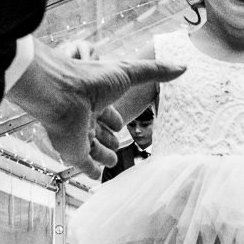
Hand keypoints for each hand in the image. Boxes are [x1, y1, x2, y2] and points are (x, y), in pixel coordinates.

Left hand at [8, 42, 184, 176]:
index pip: (107, 111)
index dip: (114, 118)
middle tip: (117, 145)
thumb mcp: (128, 73)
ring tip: (112, 162)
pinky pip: (82, 164)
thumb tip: (183, 67)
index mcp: (96, 98)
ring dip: (102, 155)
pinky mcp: (72, 151)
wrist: (61, 94)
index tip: (121, 124)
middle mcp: (85, 116)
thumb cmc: (90, 80)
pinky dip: (90, 170)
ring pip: (92, 148)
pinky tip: (96, 176)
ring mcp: (77, 134)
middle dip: (108, 138)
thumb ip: (155, 71)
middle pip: (99, 130)